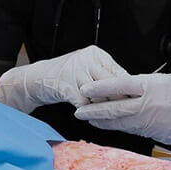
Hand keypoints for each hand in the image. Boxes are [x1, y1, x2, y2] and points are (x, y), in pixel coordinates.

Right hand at [0, 46, 127, 113]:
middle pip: (111, 84)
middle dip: (117, 100)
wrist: (36, 79)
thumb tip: (130, 89)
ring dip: (102, 107)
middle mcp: (86, 60)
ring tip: (106, 115)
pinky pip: (84, 103)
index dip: (127, 89)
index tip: (134, 100)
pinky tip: (90, 115)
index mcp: (95, 54)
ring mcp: (75, 71)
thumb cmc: (64, 76)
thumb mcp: (87, 69)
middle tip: (125, 111)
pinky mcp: (66, 85)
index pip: (118, 72)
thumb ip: (105, 75)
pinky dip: (89, 112)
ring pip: (99, 95)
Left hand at [74, 73, 170, 153]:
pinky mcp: (157, 135)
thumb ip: (149, 84)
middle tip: (78, 111)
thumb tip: (132, 87)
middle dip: (93, 111)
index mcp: (151, 86)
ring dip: (104, 122)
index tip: (85, 89)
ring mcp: (152, 122)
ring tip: (90, 120)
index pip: (118, 86)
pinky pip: (135, 131)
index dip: (99, 88)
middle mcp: (148, 105)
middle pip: (114, 109)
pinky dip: (121, 128)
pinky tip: (113, 127)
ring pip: (121, 123)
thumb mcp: (170, 80)